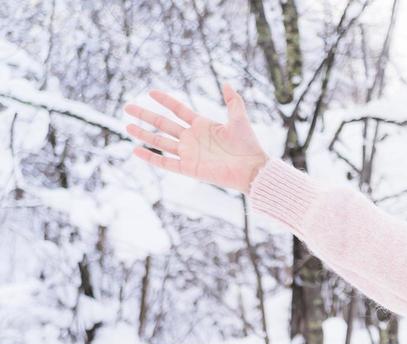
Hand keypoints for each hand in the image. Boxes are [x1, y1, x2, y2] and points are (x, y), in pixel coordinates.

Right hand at [123, 83, 269, 193]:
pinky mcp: (189, 168)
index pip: (178, 110)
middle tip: (128, 107)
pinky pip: (165, 162)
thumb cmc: (248, 145)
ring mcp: (189, 153)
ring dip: (144, 134)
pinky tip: (136, 150)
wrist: (253, 169)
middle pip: (163, 124)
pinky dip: (151, 157)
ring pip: (160, 142)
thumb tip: (227, 84)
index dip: (165, 101)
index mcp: (202, 125)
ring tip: (127, 125)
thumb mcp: (239, 119)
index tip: (150, 92)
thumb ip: (233, 101)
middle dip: (145, 115)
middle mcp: (192, 138)